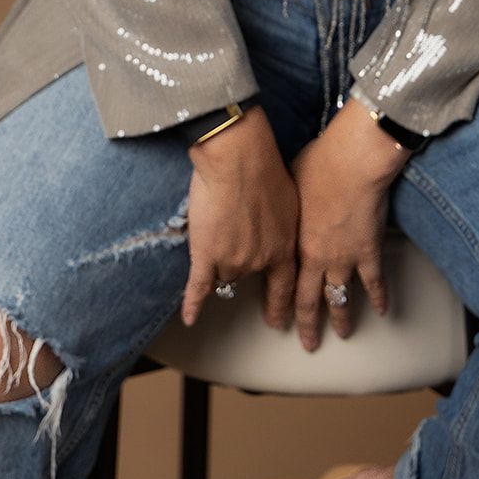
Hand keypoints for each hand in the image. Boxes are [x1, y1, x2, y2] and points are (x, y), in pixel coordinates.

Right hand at [181, 105, 298, 329]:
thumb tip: (279, 225)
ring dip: (219, 264)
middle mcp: (261, 260)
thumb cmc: (264, 167)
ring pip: (223, 274)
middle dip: (253, 290)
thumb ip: (284, 220)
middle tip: (269, 319)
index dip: (283, 304)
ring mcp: (233, 261)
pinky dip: (192, 304)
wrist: (237, 159)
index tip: (282, 319)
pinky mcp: (206, 256)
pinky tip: (189, 317)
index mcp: (284, 245)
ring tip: (214, 237)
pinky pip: (199, 287)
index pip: (286, 284)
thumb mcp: (288, 198)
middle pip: (249, 278)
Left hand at [289, 96, 411, 350]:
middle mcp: (317, 258)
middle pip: (309, 301)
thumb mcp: (289, 183)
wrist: (351, 163)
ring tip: (344, 334)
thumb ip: (286, 203)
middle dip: (307, 326)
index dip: (279, 302)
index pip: (283, 281)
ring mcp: (345, 258)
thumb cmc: (318, 165)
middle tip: (308, 343)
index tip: (276, 317)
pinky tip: (383, 310)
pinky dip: (380, 298)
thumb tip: (279, 200)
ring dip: (342, 320)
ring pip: (341, 299)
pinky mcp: (370, 252)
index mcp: (294, 243)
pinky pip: (374, 283)